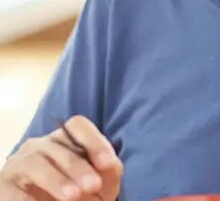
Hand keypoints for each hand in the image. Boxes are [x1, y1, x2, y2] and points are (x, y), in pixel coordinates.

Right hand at [0, 115, 122, 200]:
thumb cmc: (79, 195)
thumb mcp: (100, 184)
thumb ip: (109, 172)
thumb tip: (110, 165)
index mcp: (65, 141)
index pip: (78, 126)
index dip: (94, 142)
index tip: (107, 164)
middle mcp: (40, 146)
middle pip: (58, 146)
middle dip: (78, 167)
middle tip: (94, 186)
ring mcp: (19, 164)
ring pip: (35, 162)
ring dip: (56, 180)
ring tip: (73, 197)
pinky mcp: (3, 186)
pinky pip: (11, 190)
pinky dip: (26, 198)